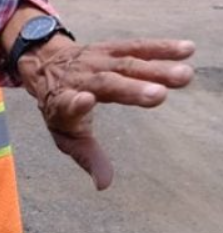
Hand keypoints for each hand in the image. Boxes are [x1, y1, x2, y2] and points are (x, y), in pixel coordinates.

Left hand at [17, 38, 194, 190]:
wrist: (45, 65)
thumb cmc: (59, 107)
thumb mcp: (66, 135)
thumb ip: (87, 157)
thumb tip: (103, 185)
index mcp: (62, 102)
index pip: (67, 104)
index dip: (76, 104)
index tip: (86, 101)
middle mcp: (79, 79)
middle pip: (105, 83)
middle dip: (130, 89)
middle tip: (159, 95)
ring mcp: (96, 61)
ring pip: (125, 63)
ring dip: (155, 68)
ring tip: (184, 76)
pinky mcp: (111, 49)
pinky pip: (137, 48)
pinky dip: (161, 47)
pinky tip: (187, 50)